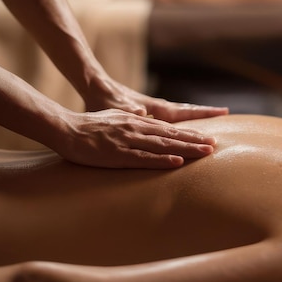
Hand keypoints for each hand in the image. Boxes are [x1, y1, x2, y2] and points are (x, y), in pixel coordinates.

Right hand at [58, 109, 218, 168]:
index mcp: (136, 121)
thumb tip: (143, 118)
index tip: (206, 138)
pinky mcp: (118, 154)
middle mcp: (136, 128)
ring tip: (204, 153)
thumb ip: (131, 120)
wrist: (67, 129)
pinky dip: (162, 161)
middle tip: (214, 146)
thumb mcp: (115, 118)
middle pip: (171, 136)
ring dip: (185, 149)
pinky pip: (144, 158)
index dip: (189, 134)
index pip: (168, 128)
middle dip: (194, 141)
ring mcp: (128, 141)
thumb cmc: (89, 126)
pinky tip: (177, 163)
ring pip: (163, 146)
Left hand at [83, 76, 228, 122]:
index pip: (183, 112)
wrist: (95, 85)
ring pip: (180, 113)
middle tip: (227, 113)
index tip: (224, 112)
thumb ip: (127, 110)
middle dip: (206, 114)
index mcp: (153, 108)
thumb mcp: (113, 106)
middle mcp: (156, 108)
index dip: (202, 114)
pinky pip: (170, 117)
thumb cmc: (103, 97)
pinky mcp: (147, 112)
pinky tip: (184, 126)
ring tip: (212, 118)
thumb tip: (142, 113)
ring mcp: (153, 109)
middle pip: (187, 111)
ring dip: (195, 116)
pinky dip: (181, 119)